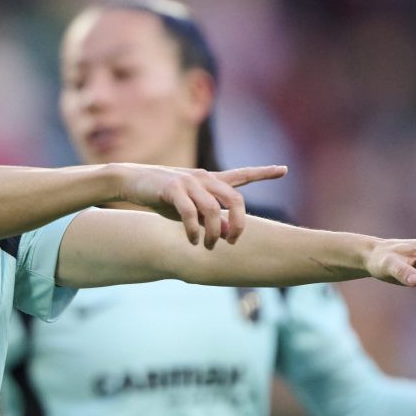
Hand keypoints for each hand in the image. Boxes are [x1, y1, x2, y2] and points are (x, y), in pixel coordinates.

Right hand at [111, 164, 286, 248]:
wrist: (132, 180)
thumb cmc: (164, 197)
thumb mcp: (191, 210)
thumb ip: (212, 220)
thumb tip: (230, 233)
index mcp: (211, 181)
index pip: (242, 175)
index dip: (264, 173)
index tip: (284, 169)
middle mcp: (204, 179)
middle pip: (235, 200)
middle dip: (239, 224)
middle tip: (232, 242)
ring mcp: (189, 183)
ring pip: (213, 210)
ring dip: (214, 233)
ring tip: (209, 246)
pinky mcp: (173, 189)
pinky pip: (190, 212)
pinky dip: (193, 230)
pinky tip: (192, 240)